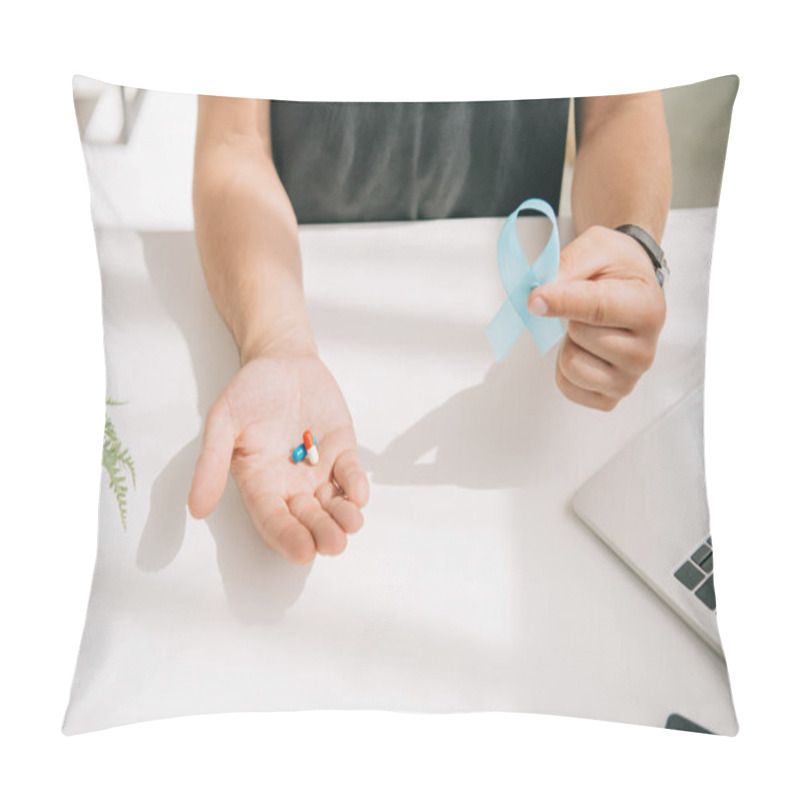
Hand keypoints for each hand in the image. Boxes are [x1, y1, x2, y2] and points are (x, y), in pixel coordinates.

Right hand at [187, 350, 368, 563]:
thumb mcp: (223, 421)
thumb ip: (212, 463)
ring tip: (351, 522)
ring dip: (344, 516)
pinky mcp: (343, 452)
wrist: (282, 361)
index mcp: (260, 484)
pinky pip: (351, 475)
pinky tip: (358, 494)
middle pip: (308, 520)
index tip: (303, 552)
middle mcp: (291, 485)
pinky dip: (356, 486)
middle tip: (334, 543)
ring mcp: (319, 470)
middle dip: (322, 534)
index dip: (288, 538)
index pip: (274, 521)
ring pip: (334, 504)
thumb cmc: (249, 392)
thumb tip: (196, 508)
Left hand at [528, 225, 665, 410]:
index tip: (534, 299)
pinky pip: (568, 387)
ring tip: (586, 328)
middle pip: (579, 336)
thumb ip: (568, 266)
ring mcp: (629, 378)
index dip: (561, 302)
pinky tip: (583, 350)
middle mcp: (645, 349)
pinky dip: (564, 369)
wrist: (630, 285)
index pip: (597, 309)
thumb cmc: (614, 267)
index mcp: (647, 308)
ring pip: (571, 365)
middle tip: (585, 306)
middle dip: (570, 317)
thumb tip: (537, 300)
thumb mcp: (595, 247)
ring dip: (567, 344)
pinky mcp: (611, 396)